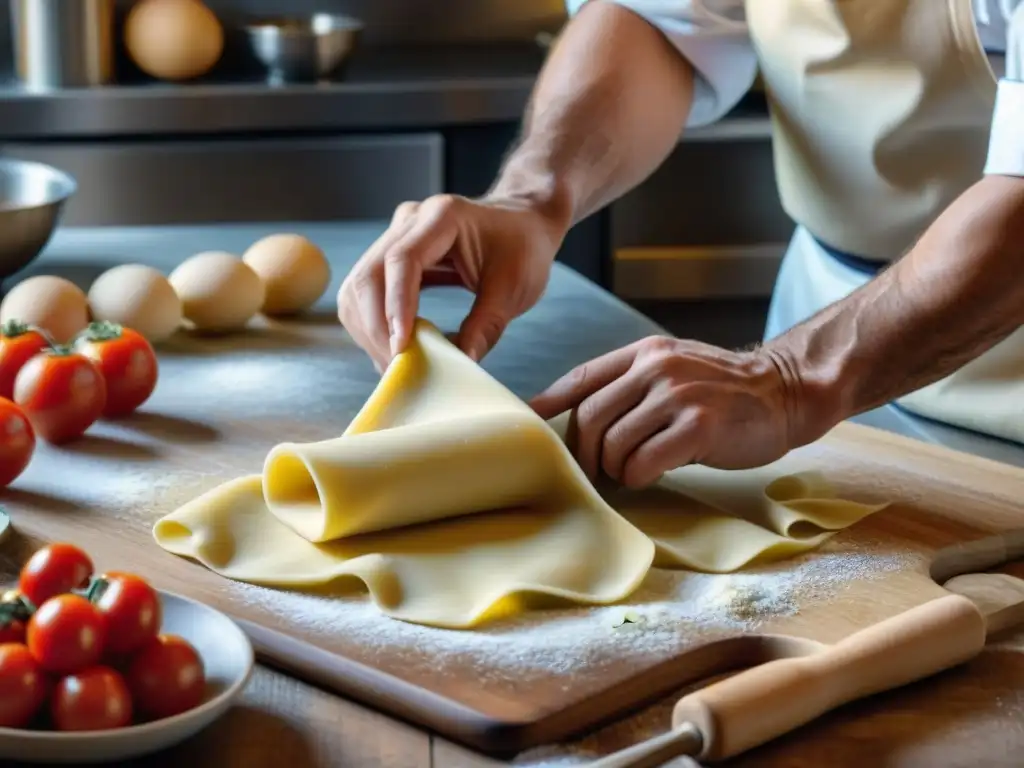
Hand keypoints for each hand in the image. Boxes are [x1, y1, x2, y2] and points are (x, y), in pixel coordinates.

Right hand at [337, 194, 566, 369]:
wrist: (521, 222)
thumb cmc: (523, 248)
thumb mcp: (515, 288)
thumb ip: (486, 325)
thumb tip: (461, 363)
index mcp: (443, 217)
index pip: (402, 260)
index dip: (396, 307)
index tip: (402, 348)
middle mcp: (410, 221)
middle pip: (368, 275)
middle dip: (377, 328)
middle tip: (398, 368)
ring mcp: (395, 236)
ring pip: (358, 288)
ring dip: (370, 331)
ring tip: (396, 364)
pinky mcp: (390, 257)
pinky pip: (367, 293)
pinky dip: (375, 325)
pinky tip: (396, 349)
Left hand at [530, 336, 796, 487]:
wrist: (784, 392)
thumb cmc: (724, 391)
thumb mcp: (674, 369)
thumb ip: (631, 383)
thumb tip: (583, 416)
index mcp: (644, 353)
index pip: (582, 377)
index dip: (549, 402)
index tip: (528, 419)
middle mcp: (656, 368)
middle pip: (590, 417)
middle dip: (586, 452)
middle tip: (597, 470)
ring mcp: (678, 395)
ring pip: (614, 444)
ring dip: (616, 469)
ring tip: (634, 471)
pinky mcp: (699, 427)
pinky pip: (644, 463)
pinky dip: (639, 477)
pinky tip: (653, 474)